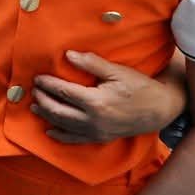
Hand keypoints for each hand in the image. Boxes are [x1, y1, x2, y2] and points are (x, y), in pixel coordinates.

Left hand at [31, 50, 181, 143]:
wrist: (160, 110)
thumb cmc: (139, 87)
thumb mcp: (117, 71)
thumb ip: (91, 64)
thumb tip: (69, 55)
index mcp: (96, 102)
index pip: (64, 92)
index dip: (48, 84)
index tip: (37, 78)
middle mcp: (93, 120)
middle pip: (59, 111)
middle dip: (43, 100)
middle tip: (33, 90)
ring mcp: (96, 132)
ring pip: (64, 126)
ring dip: (47, 116)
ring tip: (34, 107)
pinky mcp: (100, 138)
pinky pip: (75, 139)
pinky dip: (61, 135)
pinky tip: (50, 131)